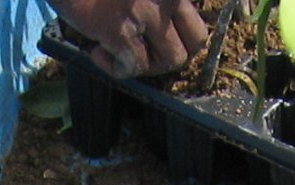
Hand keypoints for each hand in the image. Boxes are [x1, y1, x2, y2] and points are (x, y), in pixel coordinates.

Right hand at [51, 0, 210, 78]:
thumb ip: (158, 6)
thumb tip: (168, 40)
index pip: (198, 29)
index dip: (180, 42)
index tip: (157, 42)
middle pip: (190, 49)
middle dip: (164, 58)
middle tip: (140, 51)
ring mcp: (145, 12)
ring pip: (168, 62)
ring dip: (143, 65)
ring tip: (118, 49)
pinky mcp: (120, 29)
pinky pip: (132, 68)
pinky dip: (114, 68)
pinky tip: (96, 51)